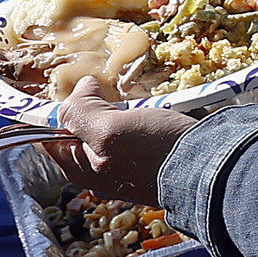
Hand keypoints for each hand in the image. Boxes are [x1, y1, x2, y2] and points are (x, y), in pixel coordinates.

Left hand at [41, 74, 196, 203]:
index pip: (47, 136)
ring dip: (118, 109)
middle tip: (105, 87)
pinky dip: (138, 117)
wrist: (209, 170)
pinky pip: (134, 133)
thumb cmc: (154, 152)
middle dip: (89, 106)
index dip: (52, 110)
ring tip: (132, 96)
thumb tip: (79, 90)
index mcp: (78, 167)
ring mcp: (124, 166)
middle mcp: (97, 169)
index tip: (66, 86)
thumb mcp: (109, 129)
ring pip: (109, 129)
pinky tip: (151, 108)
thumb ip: (81, 112)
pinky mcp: (149, 160)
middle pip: (80, 130)